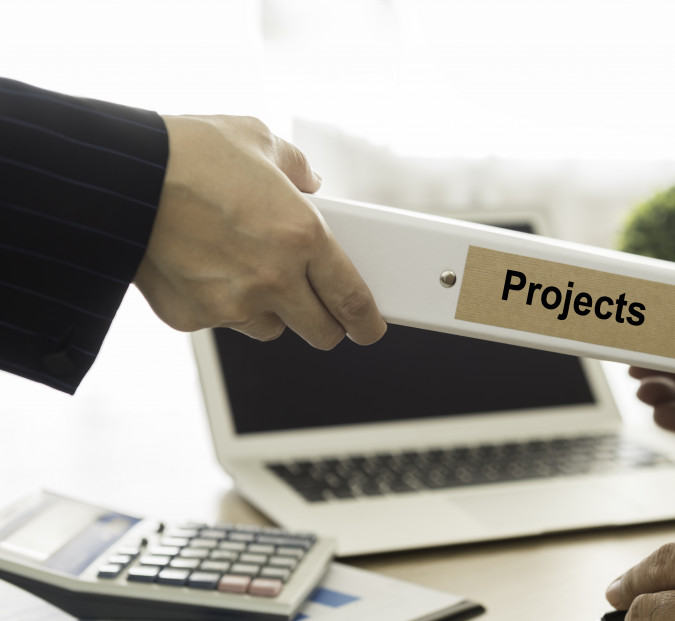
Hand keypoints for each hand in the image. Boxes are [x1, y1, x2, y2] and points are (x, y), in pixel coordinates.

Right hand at [134, 115, 385, 348]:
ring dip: (271, 310)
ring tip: (248, 269)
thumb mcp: (256, 138)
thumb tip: (311, 183)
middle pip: (321, 332)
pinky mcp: (192, 317)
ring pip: (271, 329)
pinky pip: (222, 322)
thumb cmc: (186, 153)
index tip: (370, 328)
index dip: (366, 321)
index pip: (352, 298)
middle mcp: (272, 279)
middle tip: (318, 306)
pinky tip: (205, 267)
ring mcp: (231, 304)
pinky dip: (221, 304)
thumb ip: (296, 167)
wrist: (116, 177)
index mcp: (302, 237)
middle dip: (326, 323)